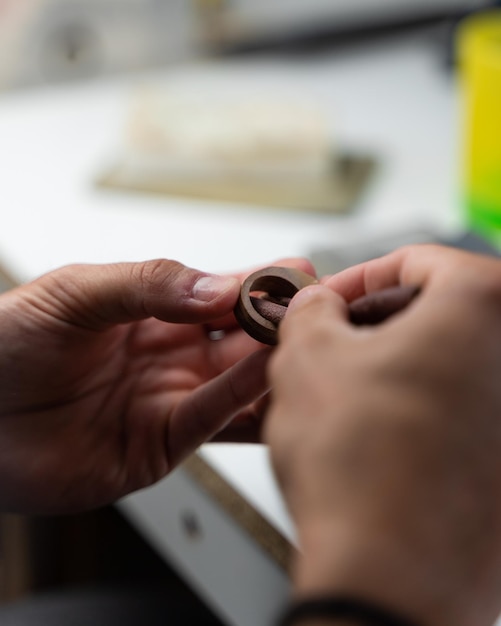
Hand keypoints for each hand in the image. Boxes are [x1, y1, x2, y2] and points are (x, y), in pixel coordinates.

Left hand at [0, 257, 313, 513]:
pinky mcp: (164, 445)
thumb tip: (220, 286)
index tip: (302, 275)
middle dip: (288, 322)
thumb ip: (147, 285)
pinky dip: (243, 401)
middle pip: (248, 335)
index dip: (267, 281)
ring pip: (242, 381)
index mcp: (158, 309)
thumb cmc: (9, 343)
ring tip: (313, 344)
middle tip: (328, 310)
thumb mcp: (76, 293)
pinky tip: (268, 380)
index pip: (229, 290)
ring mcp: (173, 399)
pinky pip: (214, 421)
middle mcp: (175, 354)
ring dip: (276, 363)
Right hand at [265, 245, 500, 625]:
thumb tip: (317, 306)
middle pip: (438, 314)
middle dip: (374, 326)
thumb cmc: (358, 466)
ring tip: (344, 397)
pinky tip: (374, 435)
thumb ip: (310, 310)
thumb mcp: (306, 355)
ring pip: (446, 366)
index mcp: (483, 308)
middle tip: (331, 347)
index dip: (360, 276)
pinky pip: (459, 414)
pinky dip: (416, 411)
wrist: (391, 579)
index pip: (419, 260)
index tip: (330, 301)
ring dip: (392, 369)